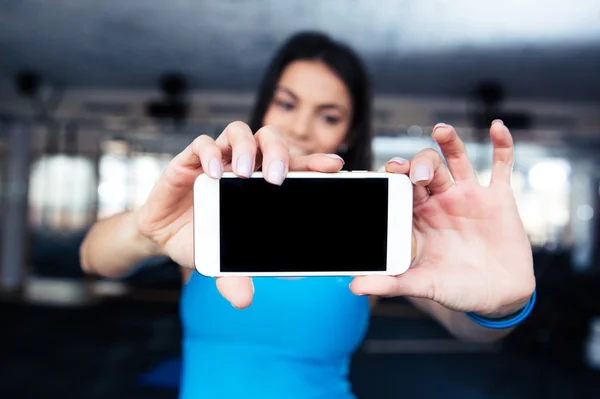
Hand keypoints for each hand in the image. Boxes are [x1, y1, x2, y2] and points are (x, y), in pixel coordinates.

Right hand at [135, 121, 344, 308]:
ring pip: (239, 131)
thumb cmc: (207, 240)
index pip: (294, 165)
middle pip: (269, 138)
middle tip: (278, 178)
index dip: (315, 163)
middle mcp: (243, 166)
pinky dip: (210, 153)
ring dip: (247, 148)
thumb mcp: (224, 260)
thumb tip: (243, 300)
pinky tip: (214, 173)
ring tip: (247, 174)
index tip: (333, 167)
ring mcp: (218, 160)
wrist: (167, 236)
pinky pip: (202, 144)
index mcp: (262, 184)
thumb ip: (235, 275)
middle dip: (279, 152)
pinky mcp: (189, 161)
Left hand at [350, 121, 535, 316]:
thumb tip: (355, 287)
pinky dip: (502, 145)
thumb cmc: (455, 289)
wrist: (497, 297)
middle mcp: (439, 200)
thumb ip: (391, 283)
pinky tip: (497, 127)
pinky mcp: (498, 198)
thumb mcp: (422, 285)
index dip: (393, 178)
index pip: (401, 188)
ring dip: (449, 142)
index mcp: (417, 216)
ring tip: (441, 130)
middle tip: (413, 173)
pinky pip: (501, 165)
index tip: (385, 173)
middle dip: (417, 165)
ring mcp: (468, 196)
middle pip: (425, 169)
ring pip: (456, 159)